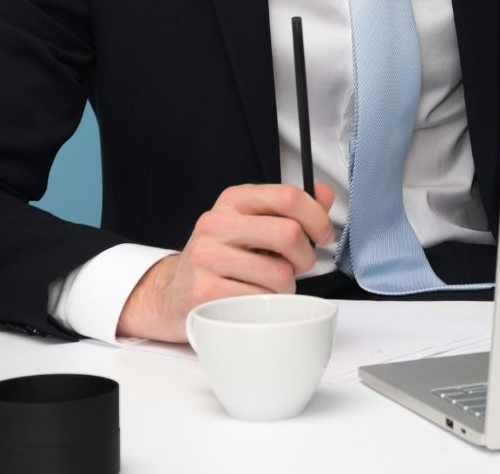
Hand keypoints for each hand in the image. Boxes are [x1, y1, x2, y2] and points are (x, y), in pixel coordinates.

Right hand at [117, 182, 336, 342]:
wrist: (174, 292)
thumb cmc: (223, 258)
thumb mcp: (253, 224)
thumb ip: (291, 209)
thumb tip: (324, 194)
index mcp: (233, 200)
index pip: (288, 196)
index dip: (317, 217)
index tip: (323, 235)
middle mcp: (216, 223)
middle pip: (288, 234)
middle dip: (305, 257)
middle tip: (298, 266)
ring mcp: (207, 257)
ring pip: (280, 274)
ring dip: (286, 287)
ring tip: (268, 285)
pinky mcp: (205, 291)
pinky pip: (261, 300)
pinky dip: (267, 305)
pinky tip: (252, 299)